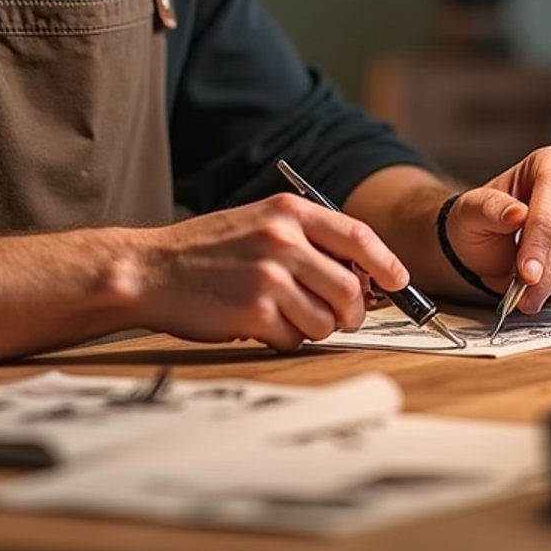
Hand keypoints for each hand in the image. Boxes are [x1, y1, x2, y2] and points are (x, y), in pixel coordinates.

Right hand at [128, 194, 409, 350]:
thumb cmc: (206, 251)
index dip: (386, 263)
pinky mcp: (256, 311)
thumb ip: (306, 239)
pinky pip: (297, 339)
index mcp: (287, 211)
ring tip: (287, 316)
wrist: (152, 270)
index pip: (358, 236)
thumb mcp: (258, 222)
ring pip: (328, 319)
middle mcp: (283, 239)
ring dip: (316, 327)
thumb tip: (361, 272)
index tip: (398, 282)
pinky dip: (286, 339)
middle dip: (352, 311)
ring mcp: (270, 276)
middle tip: (339, 316)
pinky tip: (261, 324)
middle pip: (351, 287)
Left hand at [443, 146, 550, 311]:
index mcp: (547, 162)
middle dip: (548, 267)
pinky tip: (542, 285)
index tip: (526, 272)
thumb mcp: (470, 212)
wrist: (486, 243)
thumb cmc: (479, 221)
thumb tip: (516, 213)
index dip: (540, 236)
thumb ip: (489, 209)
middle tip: (525, 294)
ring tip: (526, 292)